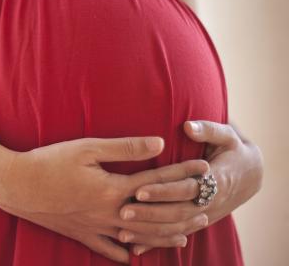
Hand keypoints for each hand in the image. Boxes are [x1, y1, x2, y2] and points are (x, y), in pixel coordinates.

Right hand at [0, 136, 209, 263]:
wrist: (16, 185)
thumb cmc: (49, 162)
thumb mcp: (86, 148)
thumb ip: (124, 148)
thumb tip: (158, 144)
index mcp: (113, 189)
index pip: (157, 180)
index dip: (182, 173)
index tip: (203, 168)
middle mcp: (110, 213)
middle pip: (156, 215)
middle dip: (184, 210)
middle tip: (207, 207)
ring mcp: (95, 227)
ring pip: (138, 236)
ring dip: (165, 235)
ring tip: (186, 235)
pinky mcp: (80, 234)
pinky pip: (108, 249)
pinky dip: (125, 252)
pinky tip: (134, 255)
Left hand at [116, 120, 263, 255]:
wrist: (250, 175)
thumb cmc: (233, 150)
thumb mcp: (228, 136)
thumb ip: (208, 130)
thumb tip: (188, 126)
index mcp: (216, 179)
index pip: (186, 188)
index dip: (163, 190)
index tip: (139, 189)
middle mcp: (210, 202)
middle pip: (178, 212)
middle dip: (150, 214)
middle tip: (123, 212)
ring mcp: (204, 215)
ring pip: (176, 229)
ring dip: (150, 232)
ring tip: (123, 232)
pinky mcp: (198, 223)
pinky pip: (176, 236)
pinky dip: (157, 243)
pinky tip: (136, 249)